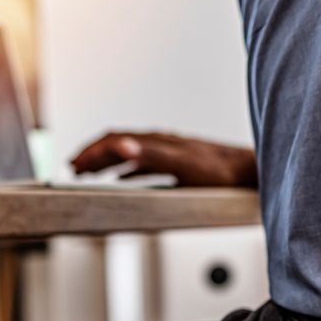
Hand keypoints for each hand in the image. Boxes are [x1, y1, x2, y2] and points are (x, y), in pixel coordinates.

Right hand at [71, 132, 257, 187]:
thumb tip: (121, 146)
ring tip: (89, 172)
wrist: (248, 172)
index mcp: (156, 142)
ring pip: (129, 154)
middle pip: (117, 145)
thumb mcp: (182, 166)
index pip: (114, 141)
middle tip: (72, 168)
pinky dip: (126, 170)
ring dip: (106, 162)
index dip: (91, 152)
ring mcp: (168, 153)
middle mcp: (160, 144)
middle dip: (92, 155)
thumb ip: (151, 157)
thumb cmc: (220, 172)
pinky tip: (123, 179)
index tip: (73, 164)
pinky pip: (144, 165)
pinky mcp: (178, 164)